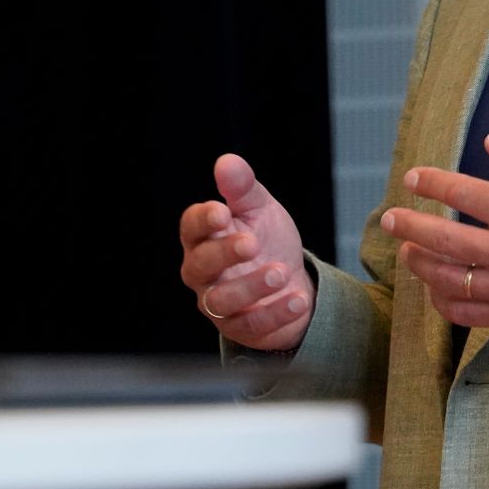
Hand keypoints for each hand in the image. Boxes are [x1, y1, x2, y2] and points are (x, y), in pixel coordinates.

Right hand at [177, 153, 311, 350]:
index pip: (191, 227)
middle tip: (252, 242)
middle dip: (225, 253)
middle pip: (200, 264)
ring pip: (221, 300)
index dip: (203, 220)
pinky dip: (275, 314)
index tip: (222, 212)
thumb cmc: (267, 241)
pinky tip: (297, 299)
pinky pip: (251, 325)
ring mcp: (217, 303)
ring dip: (251, 286)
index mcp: (203, 238)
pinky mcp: (238, 328)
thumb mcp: (260, 210)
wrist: (291, 283)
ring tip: (281, 273)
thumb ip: (243, 188)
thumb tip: (226, 161)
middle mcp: (203, 272)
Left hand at [381, 133, 488, 330]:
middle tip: (391, 218)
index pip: (463, 194)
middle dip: (408, 226)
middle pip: (442, 239)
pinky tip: (434, 287)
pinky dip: (440, 300)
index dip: (432, 183)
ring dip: (419, 263)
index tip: (413, 178)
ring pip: (446, 279)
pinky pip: (463, 312)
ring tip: (408, 251)